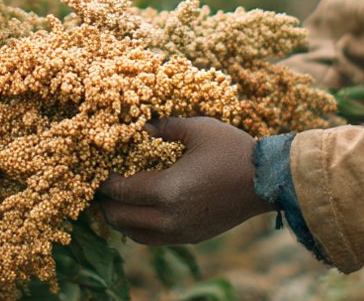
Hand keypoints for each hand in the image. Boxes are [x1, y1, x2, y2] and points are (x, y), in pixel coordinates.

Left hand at [93, 116, 276, 244]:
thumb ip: (164, 126)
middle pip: (121, 218)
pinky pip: (154, 239)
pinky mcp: (192, 237)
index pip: (121, 192)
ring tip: (116, 200)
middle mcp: (170, 218)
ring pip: (135, 234)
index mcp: (168, 191)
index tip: (96, 169)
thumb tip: (139, 124)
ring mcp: (181, 231)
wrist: (268, 181)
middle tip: (100, 186)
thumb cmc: (232, 150)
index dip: (103, 182)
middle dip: (106, 203)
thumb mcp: (197, 128)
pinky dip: (140, 228)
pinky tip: (141, 211)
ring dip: (121, 219)